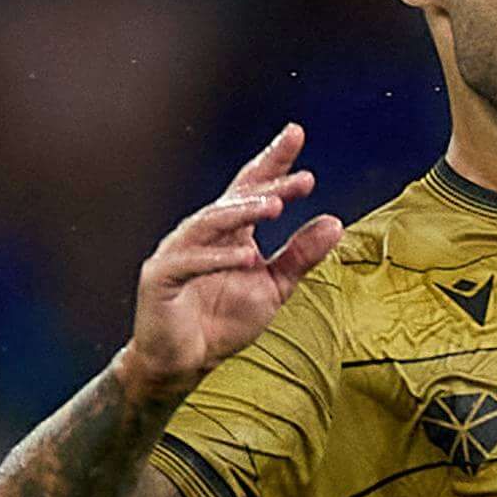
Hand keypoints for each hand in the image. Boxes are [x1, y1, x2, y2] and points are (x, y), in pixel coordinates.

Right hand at [117, 125, 347, 399]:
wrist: (184, 362)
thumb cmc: (222, 321)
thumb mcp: (273, 287)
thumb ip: (300, 256)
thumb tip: (336, 223)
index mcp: (228, 231)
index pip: (251, 187)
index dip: (272, 161)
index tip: (296, 134)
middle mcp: (201, 233)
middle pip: (234, 198)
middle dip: (268, 186)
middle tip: (303, 180)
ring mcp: (178, 252)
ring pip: (209, 222)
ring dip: (242, 212)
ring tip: (276, 207)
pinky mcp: (161, 278)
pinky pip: (190, 262)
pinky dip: (217, 258)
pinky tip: (247, 257)